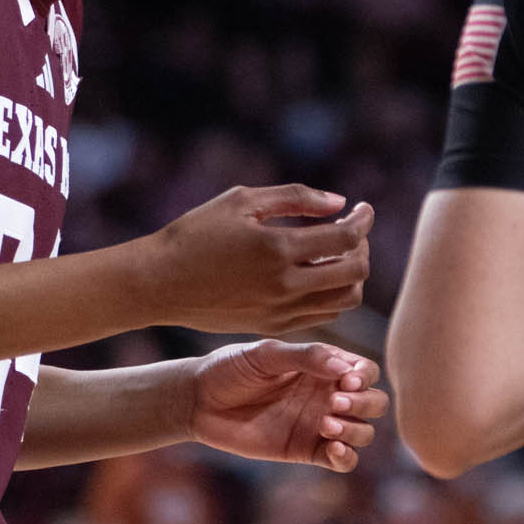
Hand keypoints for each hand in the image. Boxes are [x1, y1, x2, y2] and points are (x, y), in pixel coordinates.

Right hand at [138, 185, 371, 333]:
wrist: (160, 282)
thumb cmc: (196, 233)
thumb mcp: (241, 200)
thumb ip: (295, 197)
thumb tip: (338, 202)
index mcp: (278, 249)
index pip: (345, 237)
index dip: (362, 220)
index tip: (363, 208)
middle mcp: (285, 285)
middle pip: (355, 272)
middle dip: (362, 247)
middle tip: (351, 230)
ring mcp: (280, 311)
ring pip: (345, 300)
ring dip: (353, 275)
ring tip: (338, 254)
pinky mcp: (272, 326)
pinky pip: (322, 315)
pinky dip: (332, 294)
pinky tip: (318, 274)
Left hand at [188, 340, 388, 472]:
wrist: (199, 401)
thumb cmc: (231, 369)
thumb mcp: (266, 355)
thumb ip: (306, 357)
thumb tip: (345, 370)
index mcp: (322, 367)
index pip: (364, 371)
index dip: (364, 376)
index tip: (346, 380)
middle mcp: (326, 395)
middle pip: (374, 402)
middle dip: (366, 403)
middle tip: (335, 401)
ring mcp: (318, 424)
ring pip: (363, 432)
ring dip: (356, 429)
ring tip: (325, 423)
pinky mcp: (305, 451)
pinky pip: (342, 460)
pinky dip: (347, 457)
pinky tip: (333, 448)